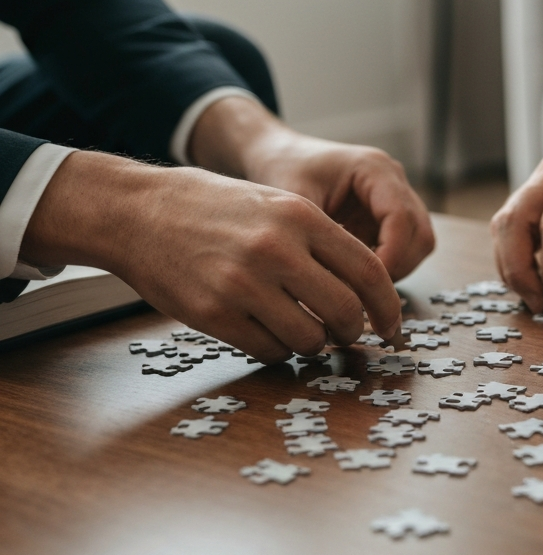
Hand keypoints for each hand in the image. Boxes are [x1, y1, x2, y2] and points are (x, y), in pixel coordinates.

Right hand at [21, 151, 403, 362]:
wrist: (138, 213)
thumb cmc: (215, 208)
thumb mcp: (277, 203)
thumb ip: (321, 242)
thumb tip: (366, 291)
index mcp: (301, 216)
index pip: (369, 271)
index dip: (388, 306)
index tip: (392, 324)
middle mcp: (277, 250)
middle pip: (345, 312)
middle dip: (354, 331)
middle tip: (349, 334)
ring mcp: (244, 284)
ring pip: (309, 339)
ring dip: (314, 343)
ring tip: (303, 330)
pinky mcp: (214, 315)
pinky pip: (269, 350)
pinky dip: (277, 349)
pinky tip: (268, 331)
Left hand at [189, 97, 433, 281]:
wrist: (279, 155)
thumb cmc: (284, 169)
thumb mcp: (295, 202)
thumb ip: (318, 240)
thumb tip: (331, 288)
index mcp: (375, 169)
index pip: (402, 219)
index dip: (390, 257)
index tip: (365, 285)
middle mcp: (394, 181)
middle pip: (421, 235)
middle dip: (396, 268)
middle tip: (363, 293)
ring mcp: (396, 198)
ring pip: (418, 245)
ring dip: (393, 270)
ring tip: (356, 286)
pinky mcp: (388, 216)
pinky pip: (403, 248)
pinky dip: (385, 267)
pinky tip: (353, 276)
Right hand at [491, 110, 542, 312]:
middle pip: (512, 220)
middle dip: (519, 269)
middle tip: (540, 306)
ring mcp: (541, 178)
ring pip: (505, 223)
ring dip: (512, 265)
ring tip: (538, 300)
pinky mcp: (538, 192)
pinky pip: (514, 225)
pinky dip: (516, 255)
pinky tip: (536, 281)